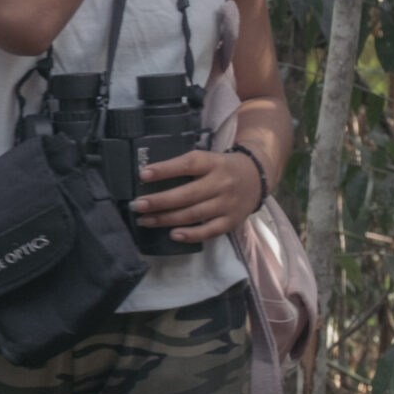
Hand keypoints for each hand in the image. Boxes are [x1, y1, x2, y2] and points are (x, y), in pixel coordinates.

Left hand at [134, 147, 263, 242]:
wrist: (257, 176)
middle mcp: (222, 183)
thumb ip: (185, 167)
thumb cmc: (220, 168)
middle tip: (137, 205)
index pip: (189, 164)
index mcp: (214, 163)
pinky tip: (173, 235)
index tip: (143, 175)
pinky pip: (210, 231)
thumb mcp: (208, 159)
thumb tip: (148, 177)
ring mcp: (228, 204)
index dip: (165, 170)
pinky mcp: (232, 221)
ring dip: (167, 219)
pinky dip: (191, 235)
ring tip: (145, 221)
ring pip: (194, 214)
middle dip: (159, 201)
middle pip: (188, 194)